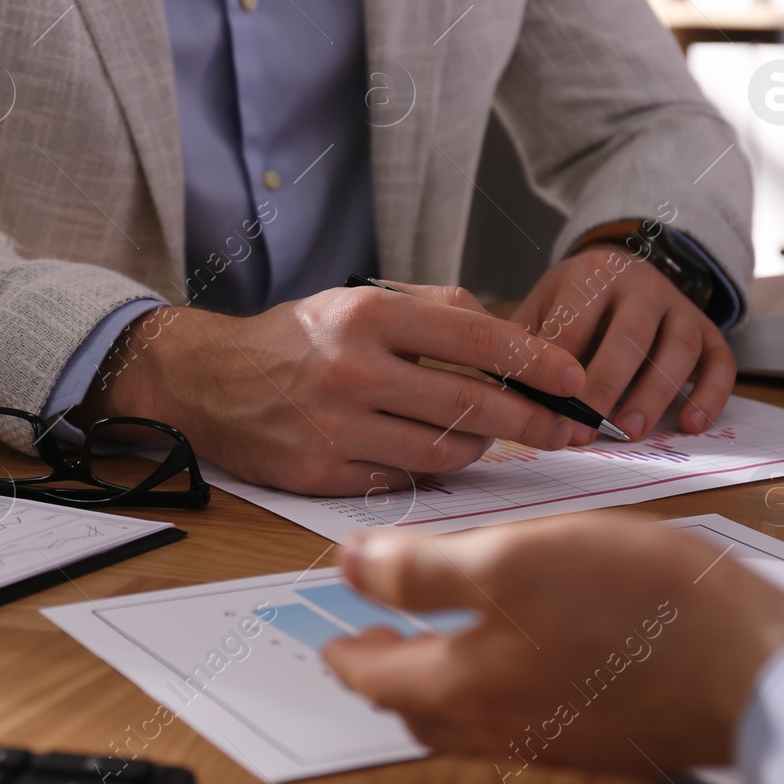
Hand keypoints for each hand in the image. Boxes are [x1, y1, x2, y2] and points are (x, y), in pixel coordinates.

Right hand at [79, 283, 586, 494]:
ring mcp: (335, 428)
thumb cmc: (293, 341)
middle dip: (534, 421)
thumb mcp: (355, 302)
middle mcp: (352, 371)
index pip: (478, 340)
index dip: (539, 363)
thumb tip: (507, 336)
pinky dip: (426, 472)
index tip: (576, 381)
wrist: (206, 381)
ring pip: (444, 453)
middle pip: (472, 406)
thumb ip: (431, 310)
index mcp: (368, 317)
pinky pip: (400, 482)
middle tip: (568, 430)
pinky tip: (428, 456)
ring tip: (488, 440)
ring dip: (480, 450)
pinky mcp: (319, 473)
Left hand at [322, 515, 783, 771]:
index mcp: (470, 685)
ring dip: (437, 685)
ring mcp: (558, 735)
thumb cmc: (641, 607)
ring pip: (471, 719)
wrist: (758, 667)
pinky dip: (494, 690)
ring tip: (435, 647)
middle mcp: (507, 725)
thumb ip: (423, 570)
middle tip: (371, 647)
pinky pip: (524, 718)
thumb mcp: (515, 560)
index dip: (348, 654)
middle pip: (421, 709)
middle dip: (388, 676)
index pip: (380, 678)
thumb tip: (349, 567)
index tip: (331, 640)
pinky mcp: (605, 729)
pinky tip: (518, 657)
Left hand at [510, 246, 735, 442]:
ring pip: (677, 349)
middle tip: (588, 429)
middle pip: (630, 335)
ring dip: (655, 394)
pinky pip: (721, 362)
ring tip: (631, 432)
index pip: (576, 322)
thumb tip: (499, 389)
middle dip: (607, 387)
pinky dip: (710, 395)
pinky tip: (690, 425)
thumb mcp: (543, 305)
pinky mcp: (709, 329)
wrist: (625, 266)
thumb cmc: (575, 300)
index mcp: (592, 275)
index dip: (563, 369)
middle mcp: (641, 285)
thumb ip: (523, 342)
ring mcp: (680, 305)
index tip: (551, 410)